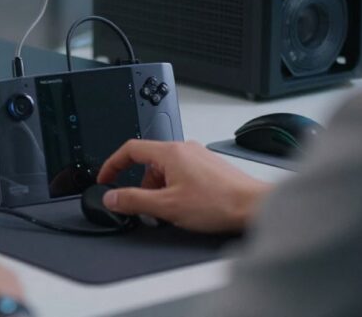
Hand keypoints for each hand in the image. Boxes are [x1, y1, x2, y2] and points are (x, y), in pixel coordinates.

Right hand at [96, 140, 271, 232]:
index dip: (113, 164)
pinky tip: (186, 208)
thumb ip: (134, 201)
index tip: (106, 178)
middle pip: (149, 163)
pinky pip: (182, 174)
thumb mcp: (167, 206)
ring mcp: (199, 157)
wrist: (254, 207)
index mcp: (171, 152)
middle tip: (145, 207)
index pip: (130, 149)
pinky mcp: (209, 167)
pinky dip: (175, 189)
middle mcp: (185, 149)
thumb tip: (112, 197)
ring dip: (160, 190)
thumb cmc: (219, 203)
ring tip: (171, 212)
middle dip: (142, 186)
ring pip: (166, 170)